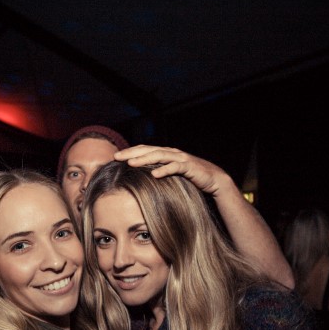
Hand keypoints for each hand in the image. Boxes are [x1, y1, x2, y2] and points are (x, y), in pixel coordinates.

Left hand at [113, 145, 230, 196]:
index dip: (129, 151)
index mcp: (165, 153)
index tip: (114, 157)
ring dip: (144, 159)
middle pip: (148, 149)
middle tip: (116, 157)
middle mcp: (171, 152)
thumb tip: (140, 178)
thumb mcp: (171, 175)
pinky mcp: (189, 166)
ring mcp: (180, 158)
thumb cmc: (190, 178)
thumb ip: (158, 172)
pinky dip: (164, 170)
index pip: (144, 149)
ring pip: (159, 155)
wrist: (213, 180)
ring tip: (130, 164)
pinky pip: (175, 167)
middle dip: (131, 153)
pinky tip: (154, 174)